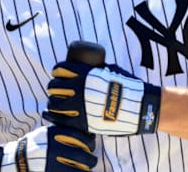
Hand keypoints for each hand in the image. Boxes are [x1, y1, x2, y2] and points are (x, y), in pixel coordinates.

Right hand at [0, 125, 95, 171]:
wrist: (17, 159)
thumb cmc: (35, 145)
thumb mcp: (46, 133)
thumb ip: (62, 131)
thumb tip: (83, 133)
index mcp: (54, 134)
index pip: (81, 137)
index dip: (90, 142)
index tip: (91, 144)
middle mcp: (55, 148)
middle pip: (82, 155)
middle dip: (90, 159)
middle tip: (91, 160)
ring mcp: (53, 163)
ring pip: (79, 169)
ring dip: (86, 169)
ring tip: (87, 169)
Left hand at [43, 61, 160, 134]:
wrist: (139, 107)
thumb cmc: (128, 88)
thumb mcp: (112, 71)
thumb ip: (99, 70)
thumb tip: (94, 65)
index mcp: (86, 75)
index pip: (62, 69)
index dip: (57, 70)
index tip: (57, 73)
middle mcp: (80, 89)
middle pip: (55, 86)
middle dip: (53, 87)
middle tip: (55, 89)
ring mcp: (81, 106)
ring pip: (55, 103)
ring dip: (52, 102)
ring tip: (53, 103)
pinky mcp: (83, 122)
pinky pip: (61, 119)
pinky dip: (52, 116)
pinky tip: (48, 114)